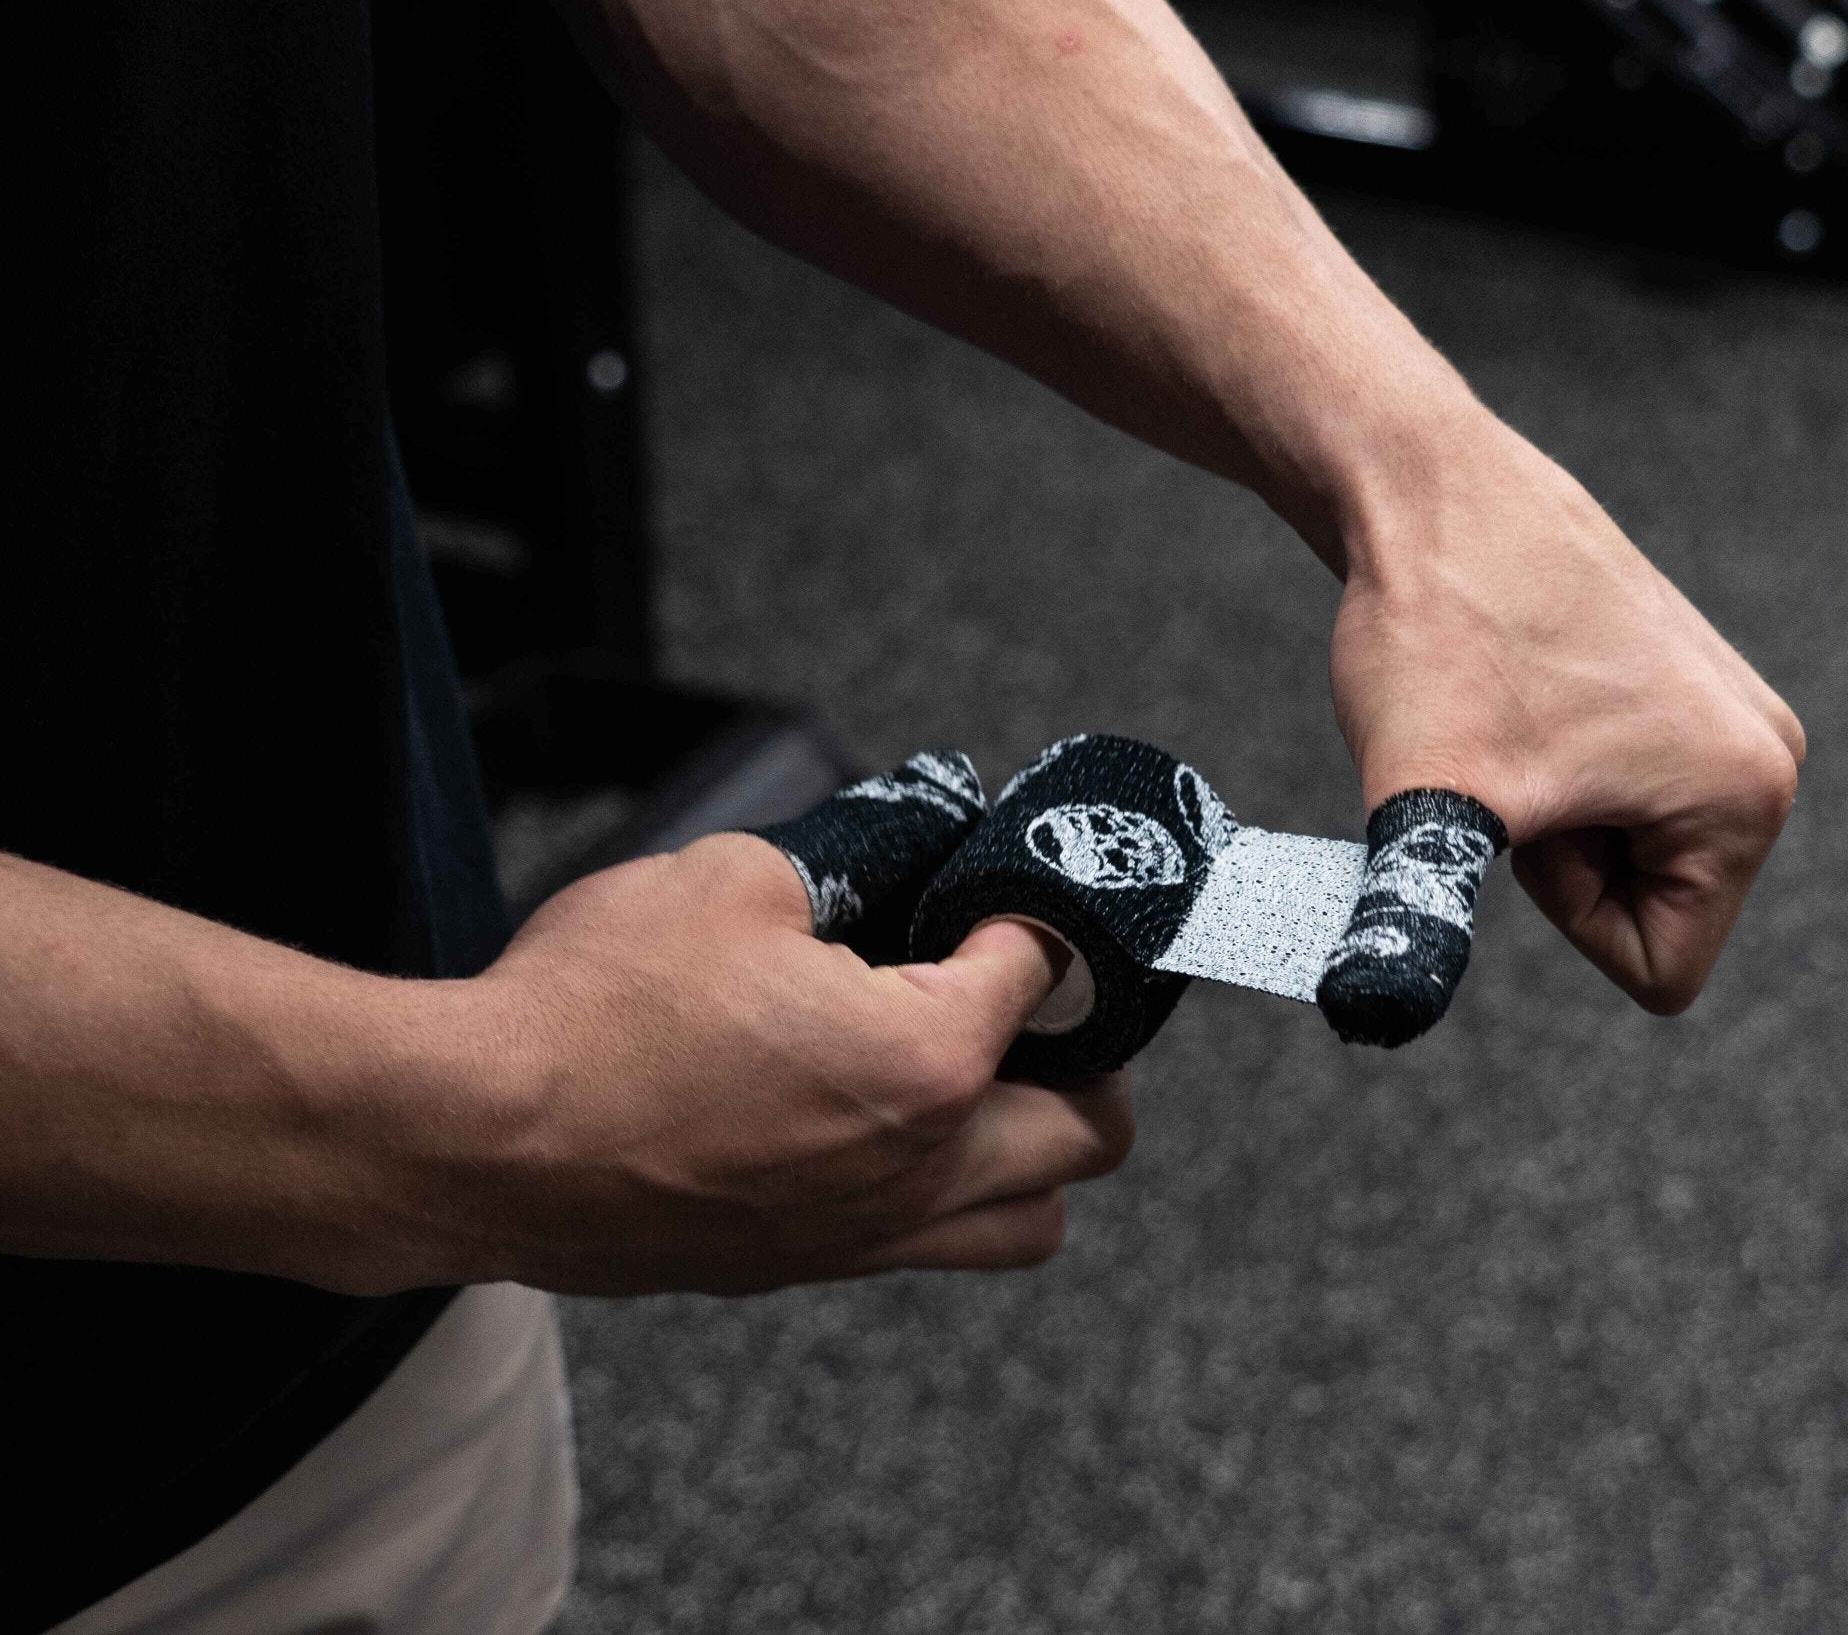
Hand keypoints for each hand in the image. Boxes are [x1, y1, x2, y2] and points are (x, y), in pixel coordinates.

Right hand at [442, 835, 1133, 1295]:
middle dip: (1083, 1051)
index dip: (1026, 917)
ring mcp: (861, 1234)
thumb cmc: (594, 1008)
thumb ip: (843, 866)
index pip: (1041, 976)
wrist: (473, 1138)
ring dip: (1035, 1147)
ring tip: (980, 1078)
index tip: (997, 895)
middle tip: (1025, 999)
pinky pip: (931, 1247)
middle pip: (1091, 1132)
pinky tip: (882, 1124)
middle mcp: (918, 1170)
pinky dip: (948, 1192)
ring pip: (1031, 1220)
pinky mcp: (799, 1267)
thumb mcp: (733, 877)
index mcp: (924, 1062)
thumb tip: (884, 862)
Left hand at [1328, 402, 1804, 1014]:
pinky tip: (1507, 688)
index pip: (1659, 968)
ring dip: (1544, 806)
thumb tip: (1366, 1013)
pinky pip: (1606, 782)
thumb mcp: (1422, 801)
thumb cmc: (1437, 632)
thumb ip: (1413, 927)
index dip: (1561, 910)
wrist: (1422, 488)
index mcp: (1747, 801)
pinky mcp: (1674, 676)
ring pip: (1618, 843)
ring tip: (1505, 714)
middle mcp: (1764, 754)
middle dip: (1557, 858)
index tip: (1519, 803)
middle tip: (1504, 752)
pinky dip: (1543, 760)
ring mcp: (1723, 708)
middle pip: (1645, 905)